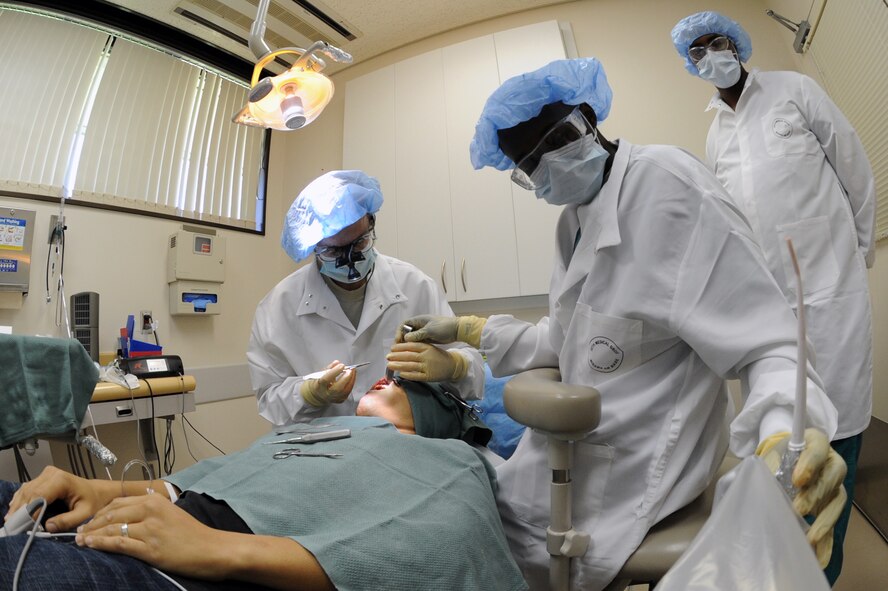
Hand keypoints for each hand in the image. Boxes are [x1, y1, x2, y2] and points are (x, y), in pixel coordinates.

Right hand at [5, 466, 109, 533]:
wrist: (96, 492)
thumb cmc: (93, 501)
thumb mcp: (85, 514)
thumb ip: (67, 521)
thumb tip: (48, 526)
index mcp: (62, 480)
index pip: (39, 495)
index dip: (29, 511)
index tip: (25, 526)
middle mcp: (51, 474)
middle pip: (29, 493)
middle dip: (21, 511)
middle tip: (15, 528)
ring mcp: (45, 475)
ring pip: (24, 492)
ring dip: (17, 508)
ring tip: (12, 524)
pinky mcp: (41, 479)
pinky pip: (25, 490)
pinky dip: (19, 502)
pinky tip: (15, 513)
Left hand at [75, 493, 228, 580]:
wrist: (212, 549)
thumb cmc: (194, 534)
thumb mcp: (172, 513)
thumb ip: (153, 509)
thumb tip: (131, 511)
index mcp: (156, 500)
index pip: (119, 503)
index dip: (100, 512)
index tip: (89, 520)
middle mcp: (151, 511)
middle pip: (111, 514)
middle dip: (92, 523)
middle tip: (79, 531)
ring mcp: (150, 529)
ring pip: (112, 528)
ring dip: (92, 534)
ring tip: (79, 539)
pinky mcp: (150, 548)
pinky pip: (119, 544)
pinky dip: (101, 543)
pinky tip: (90, 544)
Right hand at [300, 361, 356, 406]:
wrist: (318, 395)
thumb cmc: (320, 382)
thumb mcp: (321, 373)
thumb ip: (330, 368)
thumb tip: (337, 362)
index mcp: (319, 386)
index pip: (326, 379)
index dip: (335, 372)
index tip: (342, 365)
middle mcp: (326, 394)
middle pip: (337, 388)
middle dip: (345, 378)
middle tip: (350, 370)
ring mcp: (334, 398)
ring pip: (345, 391)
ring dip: (351, 380)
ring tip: (353, 371)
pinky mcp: (340, 400)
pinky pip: (348, 392)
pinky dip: (351, 383)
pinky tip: (352, 377)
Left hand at [387, 342, 468, 380]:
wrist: (452, 365)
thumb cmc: (438, 356)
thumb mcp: (430, 347)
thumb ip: (418, 347)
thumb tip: (401, 348)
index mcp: (427, 347)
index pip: (411, 346)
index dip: (400, 347)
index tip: (392, 348)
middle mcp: (427, 356)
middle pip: (409, 356)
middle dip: (396, 356)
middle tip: (388, 357)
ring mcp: (428, 367)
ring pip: (410, 366)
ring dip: (398, 365)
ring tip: (389, 365)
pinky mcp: (429, 376)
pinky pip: (416, 376)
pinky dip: (407, 374)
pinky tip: (400, 373)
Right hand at [397, 315, 485, 348]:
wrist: (456, 330)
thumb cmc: (444, 327)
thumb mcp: (430, 330)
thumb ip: (418, 334)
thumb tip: (406, 338)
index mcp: (419, 320)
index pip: (404, 324)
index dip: (400, 332)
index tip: (399, 340)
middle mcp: (419, 326)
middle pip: (406, 332)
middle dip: (402, 340)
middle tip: (399, 349)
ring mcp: (423, 332)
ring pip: (411, 338)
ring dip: (407, 344)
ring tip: (405, 353)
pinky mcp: (427, 338)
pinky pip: (417, 342)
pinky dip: (414, 347)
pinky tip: (413, 353)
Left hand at [758, 429, 846, 566]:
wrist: (787, 456)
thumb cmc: (779, 454)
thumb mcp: (772, 452)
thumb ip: (769, 464)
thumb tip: (757, 485)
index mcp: (816, 443)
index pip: (817, 450)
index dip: (810, 464)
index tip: (797, 480)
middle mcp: (832, 464)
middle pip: (829, 480)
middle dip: (813, 496)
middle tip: (798, 509)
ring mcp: (836, 486)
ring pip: (835, 503)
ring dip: (822, 522)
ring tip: (809, 538)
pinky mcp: (833, 506)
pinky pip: (834, 524)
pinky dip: (826, 542)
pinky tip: (819, 557)